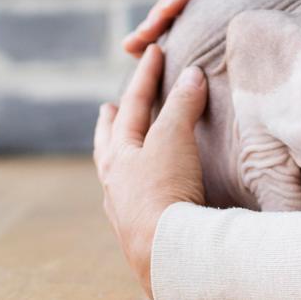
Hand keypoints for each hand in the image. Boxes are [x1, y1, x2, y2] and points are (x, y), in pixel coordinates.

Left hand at [94, 44, 208, 299]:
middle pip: (109, 142)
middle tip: (108, 107)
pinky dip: (132, 184)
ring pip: (115, 172)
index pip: (134, 104)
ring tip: (120, 148)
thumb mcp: (174, 139)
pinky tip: (135, 190)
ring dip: (118, 154)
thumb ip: (182, 106)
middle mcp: (115, 179)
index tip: (153, 51)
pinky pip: (128, 197)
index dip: (146, 76)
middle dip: (112, 121)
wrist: (165, 248)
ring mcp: (123, 206)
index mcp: (120, 153)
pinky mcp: (138, 228)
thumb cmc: (165, 190)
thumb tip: (192, 75)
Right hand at [122, 0, 300, 57]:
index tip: (165, 12)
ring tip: (132, 53)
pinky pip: (202, 40)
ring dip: (161, 33)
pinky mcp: (236, 39)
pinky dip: (178, 49)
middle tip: (135, 42)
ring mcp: (238, 15)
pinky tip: (155, 68)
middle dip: (161, 15)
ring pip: (191, 19)